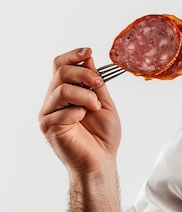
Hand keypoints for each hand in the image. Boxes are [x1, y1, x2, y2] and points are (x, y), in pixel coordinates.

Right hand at [38, 47, 121, 174]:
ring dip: (84, 95)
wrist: (102, 160)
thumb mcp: (104, 102)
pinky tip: (83, 121)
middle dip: (84, 74)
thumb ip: (96, 82)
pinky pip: (62, 111)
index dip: (73, 55)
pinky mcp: (48, 126)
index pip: (60, 65)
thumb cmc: (103, 135)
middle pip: (61, 71)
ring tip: (95, 106)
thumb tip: (88, 58)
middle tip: (99, 84)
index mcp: (67, 92)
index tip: (89, 51)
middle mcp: (54, 100)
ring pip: (61, 89)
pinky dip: (78, 113)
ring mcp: (49, 112)